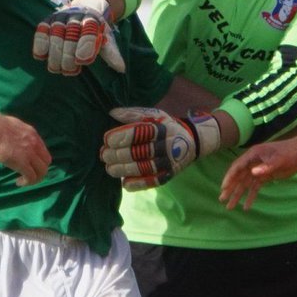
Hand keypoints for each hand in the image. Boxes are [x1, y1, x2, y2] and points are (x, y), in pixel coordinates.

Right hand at [0, 113, 51, 186]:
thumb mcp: (13, 126)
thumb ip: (18, 135)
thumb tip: (14, 139)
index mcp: (33, 134)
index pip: (43, 151)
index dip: (38, 161)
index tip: (29, 165)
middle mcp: (35, 144)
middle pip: (46, 162)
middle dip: (39, 171)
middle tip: (28, 175)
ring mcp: (30, 154)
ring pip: (42, 171)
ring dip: (35, 179)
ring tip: (24, 181)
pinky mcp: (22, 163)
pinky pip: (31, 177)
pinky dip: (27, 182)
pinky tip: (18, 182)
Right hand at [32, 0, 124, 74]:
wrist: (86, 8)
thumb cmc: (97, 29)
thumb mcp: (106, 38)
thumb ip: (111, 53)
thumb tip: (121, 69)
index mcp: (93, 19)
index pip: (89, 32)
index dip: (85, 47)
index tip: (82, 61)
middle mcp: (76, 16)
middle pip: (70, 37)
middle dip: (68, 57)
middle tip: (70, 71)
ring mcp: (60, 18)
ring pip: (55, 36)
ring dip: (54, 55)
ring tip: (56, 68)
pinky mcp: (48, 20)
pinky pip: (41, 32)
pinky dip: (40, 44)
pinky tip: (41, 56)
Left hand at [101, 106, 220, 189]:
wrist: (192, 142)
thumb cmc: (165, 127)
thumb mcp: (154, 115)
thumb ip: (132, 114)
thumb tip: (112, 112)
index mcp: (161, 129)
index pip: (140, 133)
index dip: (122, 137)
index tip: (107, 140)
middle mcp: (166, 146)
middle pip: (139, 152)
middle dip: (117, 155)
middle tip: (104, 155)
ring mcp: (168, 162)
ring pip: (143, 168)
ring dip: (123, 170)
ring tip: (109, 169)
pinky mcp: (168, 175)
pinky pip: (152, 182)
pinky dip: (137, 184)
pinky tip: (124, 183)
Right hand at [219, 137, 296, 210]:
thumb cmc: (291, 153)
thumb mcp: (280, 161)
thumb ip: (266, 167)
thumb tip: (253, 173)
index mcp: (253, 155)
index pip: (237, 167)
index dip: (230, 177)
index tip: (224, 188)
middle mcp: (253, 162)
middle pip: (239, 177)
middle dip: (230, 189)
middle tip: (222, 199)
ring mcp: (258, 169)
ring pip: (245, 184)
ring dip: (238, 195)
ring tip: (230, 206)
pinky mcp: (265, 176)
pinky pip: (255, 187)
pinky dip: (250, 196)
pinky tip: (247, 206)